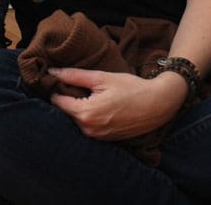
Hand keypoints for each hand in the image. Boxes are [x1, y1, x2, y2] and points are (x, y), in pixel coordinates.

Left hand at [48, 68, 186, 139]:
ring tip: (91, 94)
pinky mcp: (104, 140)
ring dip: (78, 108)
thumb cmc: (131, 88)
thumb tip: (53, 71)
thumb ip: (74, 75)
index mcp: (85, 113)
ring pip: (76, 120)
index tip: (62, 79)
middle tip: (78, 84)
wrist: (157, 104)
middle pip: (65, 112)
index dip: (57, 88)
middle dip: (67, 98)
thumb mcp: (101, 78)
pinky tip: (99, 105)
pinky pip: (87, 126)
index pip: (57, 101)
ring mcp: (97, 137)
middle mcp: (88, 129)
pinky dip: (88, 116)